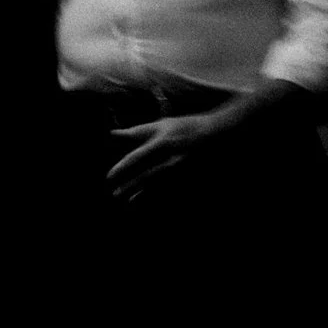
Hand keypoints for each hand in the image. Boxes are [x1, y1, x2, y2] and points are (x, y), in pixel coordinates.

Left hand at [107, 108, 236, 199]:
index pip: (137, 158)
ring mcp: (182, 170)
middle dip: (130, 186)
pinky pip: (171, 190)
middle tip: (114, 194)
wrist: (218, 134)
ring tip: (127, 201)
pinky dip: (158, 196)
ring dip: (142, 194)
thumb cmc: (186, 126)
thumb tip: (112, 133)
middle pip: (146, 176)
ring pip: (158, 186)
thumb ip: (137, 132)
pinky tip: (148, 202)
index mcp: (162, 143)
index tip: (109, 177)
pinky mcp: (190, 177)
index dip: (122, 169)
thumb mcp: (161, 125)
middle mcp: (171, 159)